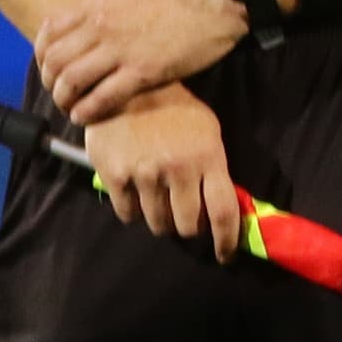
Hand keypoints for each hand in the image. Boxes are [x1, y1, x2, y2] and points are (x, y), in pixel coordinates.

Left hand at [37, 0, 257, 124]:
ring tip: (69, 109)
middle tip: (58, 93)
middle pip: (55, 60)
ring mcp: (119, 50)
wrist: (212, 0)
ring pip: (72, 81)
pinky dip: (87, 111)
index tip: (46, 68)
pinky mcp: (142, 72)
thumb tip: (86, 26)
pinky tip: (84, 117)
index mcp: (96, 5)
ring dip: (64, 100)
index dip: (41, 54)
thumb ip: (102, 11)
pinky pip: (102, 97)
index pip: (49, 31)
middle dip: (49, 82)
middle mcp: (100, 26)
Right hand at [84, 85, 243, 260]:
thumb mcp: (207, 131)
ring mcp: (145, 174)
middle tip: (182, 215)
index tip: (223, 255)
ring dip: (160, 219)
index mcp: (207, 158)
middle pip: (188, 226)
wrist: (126, 86)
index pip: (223, 213)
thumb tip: (222, 207)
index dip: (226, 241)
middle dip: (188, 226)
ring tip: (156, 201)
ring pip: (158, 224)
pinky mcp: (115, 175)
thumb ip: (215, 167)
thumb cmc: (174, 108)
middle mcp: (178, 169)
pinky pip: (127, 214)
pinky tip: (134, 192)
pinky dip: (133, 210)